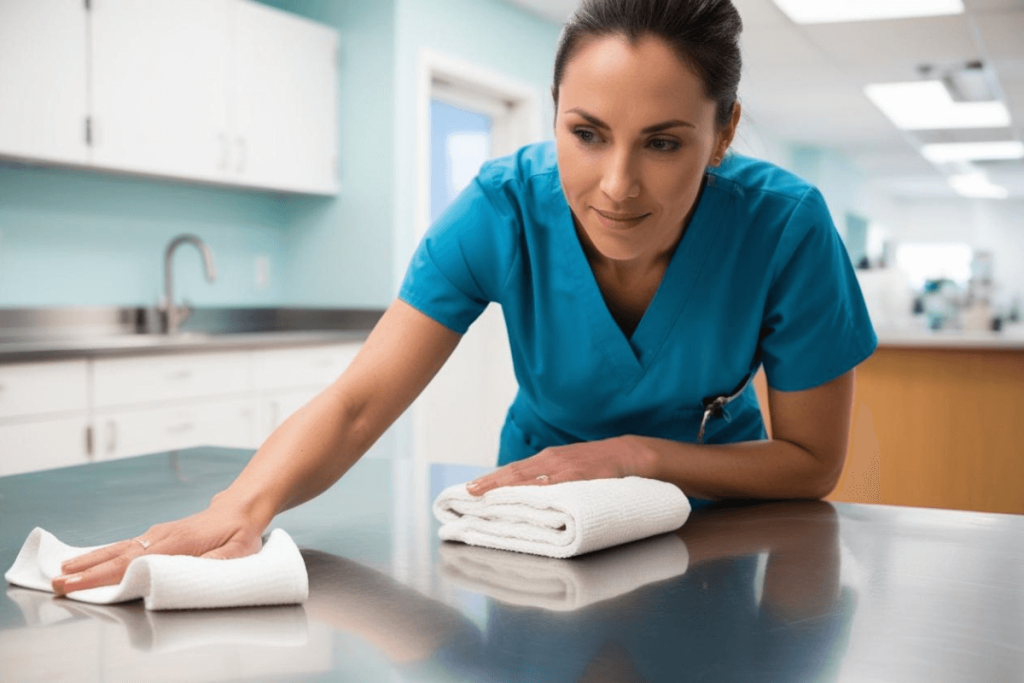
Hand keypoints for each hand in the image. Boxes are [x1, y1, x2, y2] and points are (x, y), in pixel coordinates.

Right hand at [51, 496, 264, 594]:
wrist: (242, 507)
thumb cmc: (241, 532)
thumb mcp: (238, 551)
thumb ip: (217, 564)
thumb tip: (193, 573)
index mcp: (178, 543)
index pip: (133, 563)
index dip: (103, 576)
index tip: (77, 583)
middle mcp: (162, 537)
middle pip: (118, 555)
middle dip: (86, 570)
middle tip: (58, 580)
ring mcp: (159, 534)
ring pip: (119, 548)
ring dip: (91, 560)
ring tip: (65, 570)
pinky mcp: (160, 535)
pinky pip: (128, 546)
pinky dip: (106, 554)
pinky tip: (92, 561)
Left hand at [465, 435, 650, 495]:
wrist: (630, 454)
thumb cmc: (599, 464)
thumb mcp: (570, 465)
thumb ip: (550, 476)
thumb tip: (527, 494)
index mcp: (549, 459)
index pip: (514, 470)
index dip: (492, 480)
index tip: (470, 489)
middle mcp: (552, 460)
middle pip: (515, 473)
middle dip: (490, 483)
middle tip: (468, 493)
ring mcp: (565, 468)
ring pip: (529, 478)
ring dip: (505, 487)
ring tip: (485, 496)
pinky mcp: (580, 476)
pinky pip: (553, 486)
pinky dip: (536, 491)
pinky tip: (522, 497)